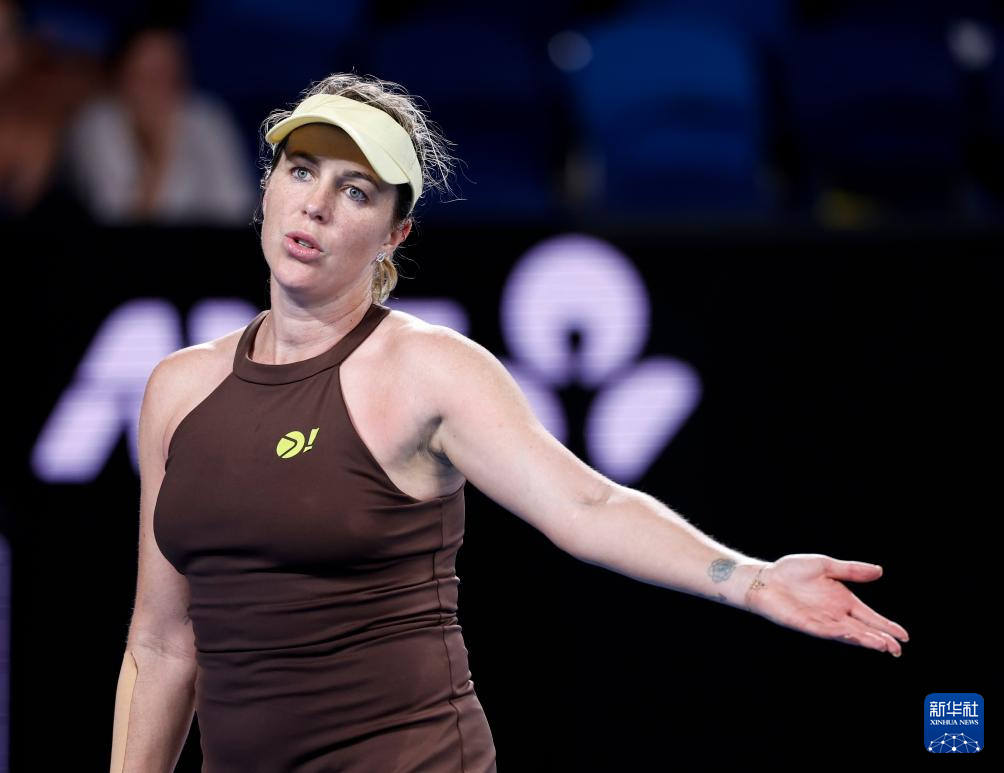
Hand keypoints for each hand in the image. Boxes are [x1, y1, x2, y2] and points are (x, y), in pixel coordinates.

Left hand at [745, 553, 908, 656]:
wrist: (765, 578)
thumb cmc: (791, 571)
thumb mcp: (825, 565)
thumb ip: (851, 570)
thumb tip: (880, 570)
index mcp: (843, 601)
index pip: (870, 617)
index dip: (887, 626)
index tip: (905, 636)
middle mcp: (836, 614)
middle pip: (863, 630)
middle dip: (881, 639)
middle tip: (897, 650)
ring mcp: (822, 621)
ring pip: (849, 634)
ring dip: (865, 640)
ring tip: (883, 645)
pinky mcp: (807, 625)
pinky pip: (827, 632)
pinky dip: (841, 635)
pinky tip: (853, 636)